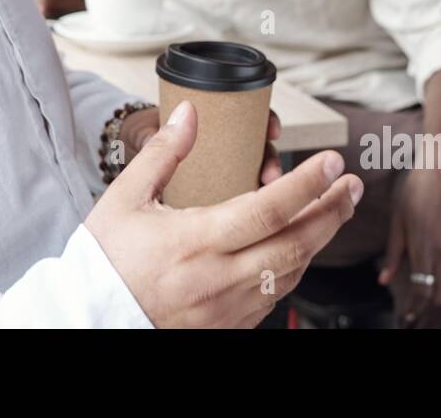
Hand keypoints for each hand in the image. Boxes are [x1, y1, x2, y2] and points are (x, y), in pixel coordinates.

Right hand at [86, 101, 363, 327]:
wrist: (88, 317)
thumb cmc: (105, 260)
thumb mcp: (125, 198)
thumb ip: (162, 153)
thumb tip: (189, 114)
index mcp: (195, 242)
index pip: (267, 210)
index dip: (307, 184)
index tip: (331, 162)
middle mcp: (219, 278)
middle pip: (295, 245)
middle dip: (331, 212)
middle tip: (351, 186)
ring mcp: (227, 308)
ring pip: (290, 273)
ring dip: (317, 240)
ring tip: (333, 210)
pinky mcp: (228, 325)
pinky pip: (273, 296)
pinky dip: (291, 267)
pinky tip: (295, 247)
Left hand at [378, 168, 440, 319]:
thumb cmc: (415, 190)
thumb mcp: (397, 219)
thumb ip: (394, 252)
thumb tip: (384, 280)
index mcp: (421, 246)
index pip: (420, 288)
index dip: (414, 305)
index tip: (408, 312)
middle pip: (439, 292)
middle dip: (428, 299)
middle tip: (419, 300)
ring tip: (434, 284)